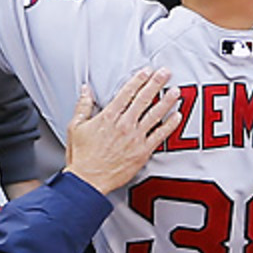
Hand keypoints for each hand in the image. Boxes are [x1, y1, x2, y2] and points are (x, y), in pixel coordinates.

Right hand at [65, 68, 181, 194]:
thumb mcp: (76, 127)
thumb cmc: (82, 157)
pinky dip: (170, 125)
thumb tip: (85, 90)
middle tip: (165, 73)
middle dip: (156, 83)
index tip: (147, 71)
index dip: (138, 79)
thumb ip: (83, 106)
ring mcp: (135, 138)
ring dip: (167, 101)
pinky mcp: (143, 152)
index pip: (127, 93)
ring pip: (155, 114)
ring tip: (175, 91)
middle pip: (144, 99)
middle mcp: (124, 125)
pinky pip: (160, 135)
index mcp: (108, 117)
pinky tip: (177, 116)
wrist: (87, 181)